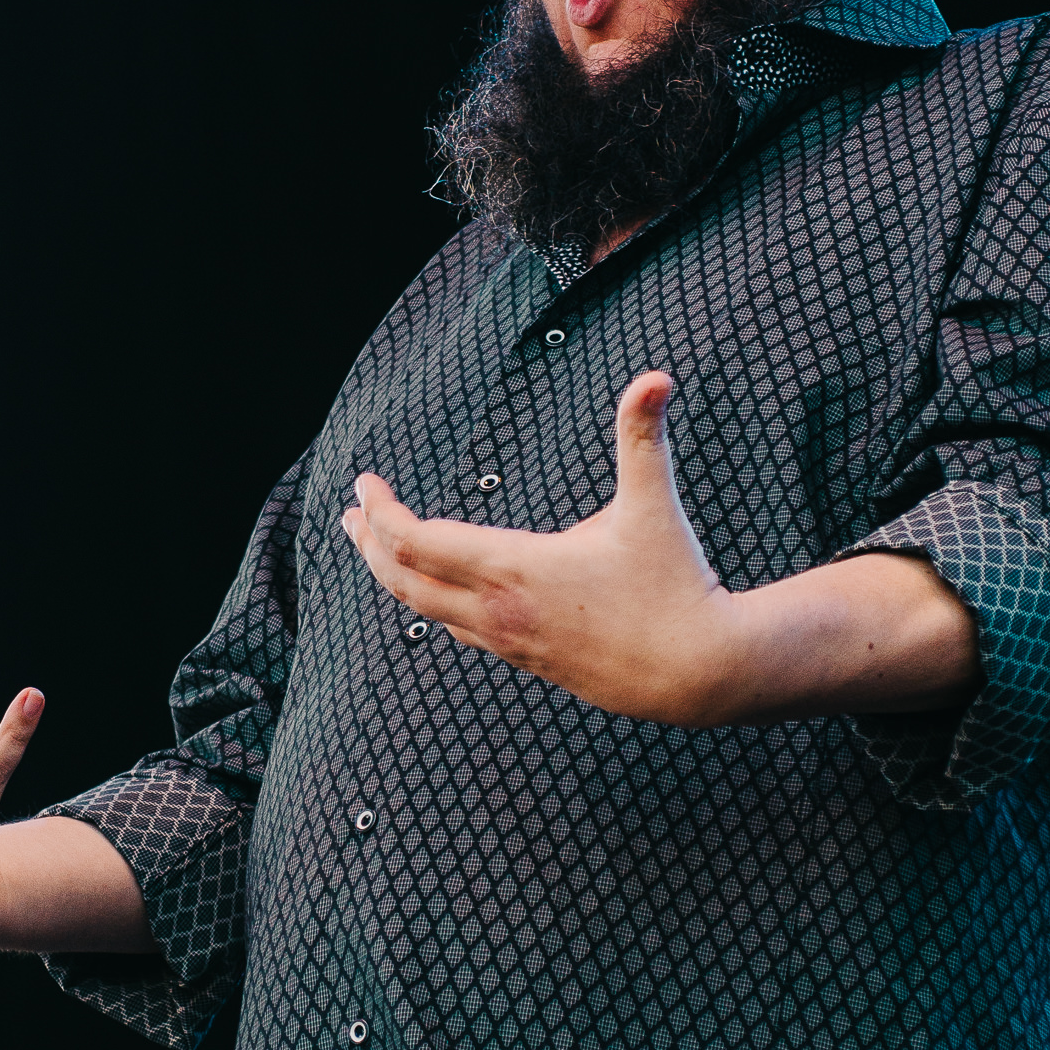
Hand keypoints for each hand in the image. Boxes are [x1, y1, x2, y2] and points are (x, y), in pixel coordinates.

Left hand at [341, 371, 976, 725]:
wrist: (700, 674)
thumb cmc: (677, 584)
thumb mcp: (653, 505)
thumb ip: (643, 437)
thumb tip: (657, 375)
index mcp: (515, 567)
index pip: (416, 539)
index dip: (380, 510)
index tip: (363, 483)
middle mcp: (500, 610)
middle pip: (404, 580)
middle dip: (369, 544)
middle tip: (349, 516)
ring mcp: (511, 642)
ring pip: (428, 611)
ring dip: (396, 576)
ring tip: (380, 549)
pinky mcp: (529, 663)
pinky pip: (462, 632)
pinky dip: (434, 604)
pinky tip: (439, 591)